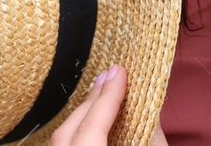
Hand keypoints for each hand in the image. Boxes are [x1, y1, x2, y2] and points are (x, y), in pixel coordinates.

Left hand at [51, 64, 168, 145]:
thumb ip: (148, 132)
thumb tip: (144, 101)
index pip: (90, 128)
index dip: (107, 98)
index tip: (120, 72)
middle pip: (68, 131)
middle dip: (92, 102)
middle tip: (113, 76)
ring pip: (62, 140)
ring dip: (84, 116)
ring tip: (104, 94)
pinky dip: (78, 133)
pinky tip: (94, 121)